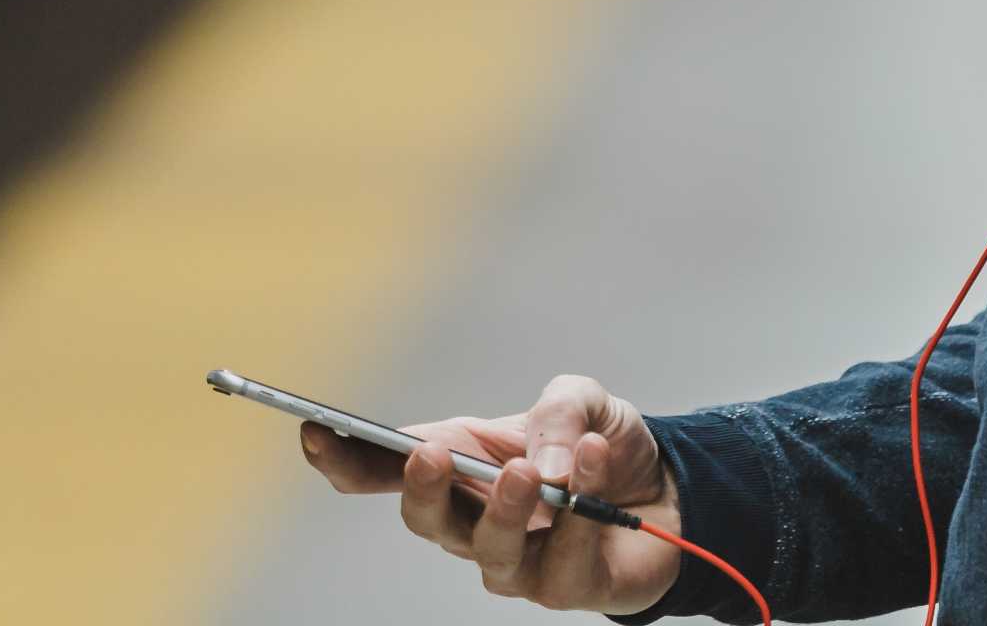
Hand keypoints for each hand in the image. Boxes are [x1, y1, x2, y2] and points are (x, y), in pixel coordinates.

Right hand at [298, 372, 685, 612]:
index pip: (384, 468)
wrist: (670, 491)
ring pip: (487, 550)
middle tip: (432, 454)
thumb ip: (558, 409)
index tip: (316, 433)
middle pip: (423, 519)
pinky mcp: (561, 588)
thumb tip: (541, 459)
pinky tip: (589, 467)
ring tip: (532, 470)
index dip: (344, 457)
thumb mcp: (582, 398)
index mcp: (459, 463)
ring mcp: (514, 561)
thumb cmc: (601, 446)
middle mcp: (473, 518)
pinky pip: (559, 561)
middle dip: (420, 488)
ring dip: (506, 508)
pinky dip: (578, 510)